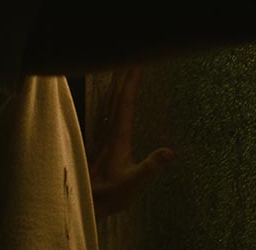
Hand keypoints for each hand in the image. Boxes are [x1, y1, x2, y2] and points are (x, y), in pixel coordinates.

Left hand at [89, 65, 174, 218]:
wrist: (85, 203)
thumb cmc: (108, 195)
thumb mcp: (133, 183)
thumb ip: (150, 167)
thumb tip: (170, 152)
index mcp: (118, 136)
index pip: (125, 102)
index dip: (131, 81)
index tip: (137, 62)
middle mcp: (109, 131)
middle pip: (117, 95)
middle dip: (125, 73)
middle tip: (133, 53)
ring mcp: (104, 135)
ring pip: (110, 101)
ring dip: (117, 82)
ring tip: (124, 66)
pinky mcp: (103, 141)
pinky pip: (108, 110)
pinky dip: (113, 96)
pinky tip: (114, 95)